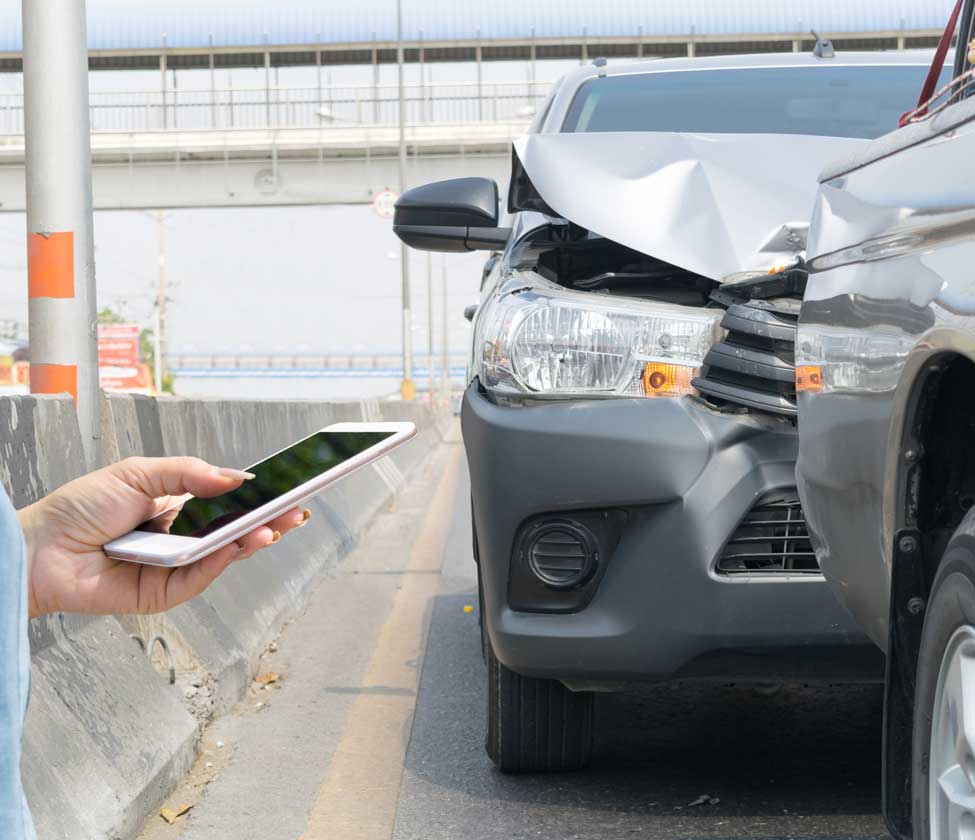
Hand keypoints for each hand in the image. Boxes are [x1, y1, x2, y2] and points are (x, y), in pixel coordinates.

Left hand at [18, 456, 309, 617]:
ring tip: (272, 528)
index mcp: (177, 507)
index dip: (258, 499)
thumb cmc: (79, 508)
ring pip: (223, 557)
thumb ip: (189, 473)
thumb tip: (236, 477)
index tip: (288, 490)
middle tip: (297, 511)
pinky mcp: (163, 594)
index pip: (228, 504)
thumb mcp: (138, 472)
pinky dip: (220, 562)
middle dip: (269, 522)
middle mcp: (181, 538)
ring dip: (251, 542)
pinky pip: (199, 579)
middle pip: (235, 532)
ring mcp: (175, 567)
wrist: (40, 547)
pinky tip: (236, 546)